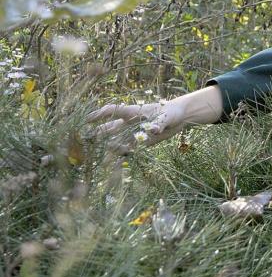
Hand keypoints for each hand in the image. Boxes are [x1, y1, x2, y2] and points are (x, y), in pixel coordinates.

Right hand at [86, 86, 223, 153]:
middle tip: (85, 140)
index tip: (86, 120)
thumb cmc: (172, 111)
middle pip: (109, 128)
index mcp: (133, 112)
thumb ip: (159, 123)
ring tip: (98, 157)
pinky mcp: (141, 143)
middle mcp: (130, 123)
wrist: (181, 118)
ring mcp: (134, 133)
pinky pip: (128, 150)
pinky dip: (121, 156)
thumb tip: (154, 130)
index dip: (98, 114)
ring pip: (116, 141)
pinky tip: (113, 165)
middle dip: (97, 134)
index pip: (112, 111)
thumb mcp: (166, 116)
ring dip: (108, 148)